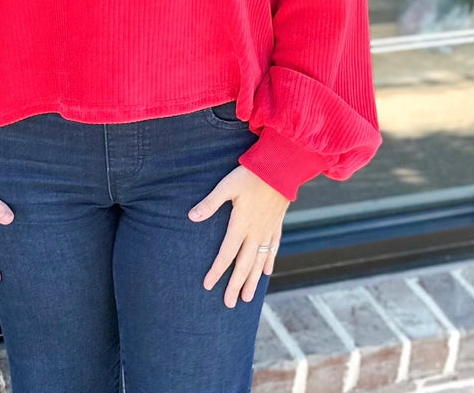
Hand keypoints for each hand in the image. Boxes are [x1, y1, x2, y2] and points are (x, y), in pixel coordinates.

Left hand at [188, 165, 289, 307]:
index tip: (208, 286)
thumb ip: (210, 203)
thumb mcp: (226, 186)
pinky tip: (266, 272)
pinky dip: (269, 261)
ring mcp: (268, 230)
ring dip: (253, 280)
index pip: (226, 254)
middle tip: (229, 304)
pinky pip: (273, 248)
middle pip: (244, 265)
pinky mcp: (277, 224)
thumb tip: (192, 217)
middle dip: (235, 285)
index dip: (217, 271)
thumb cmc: (250, 175)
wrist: (281, 168)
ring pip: (260, 261)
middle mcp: (255, 232)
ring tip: (247, 298)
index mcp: (241, 225)